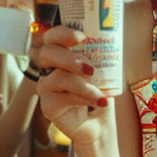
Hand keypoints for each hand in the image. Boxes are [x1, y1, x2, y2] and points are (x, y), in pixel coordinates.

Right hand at [34, 25, 108, 145]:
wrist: (99, 123)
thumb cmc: (98, 92)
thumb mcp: (102, 70)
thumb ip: (100, 54)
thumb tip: (111, 39)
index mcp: (58, 54)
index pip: (50, 36)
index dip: (61, 33)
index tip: (81, 36)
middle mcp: (47, 68)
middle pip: (46, 54)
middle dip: (69, 58)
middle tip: (91, 68)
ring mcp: (44, 87)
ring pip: (58, 78)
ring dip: (83, 85)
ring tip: (101, 93)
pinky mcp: (48, 106)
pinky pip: (63, 98)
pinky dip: (85, 98)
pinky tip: (101, 102)